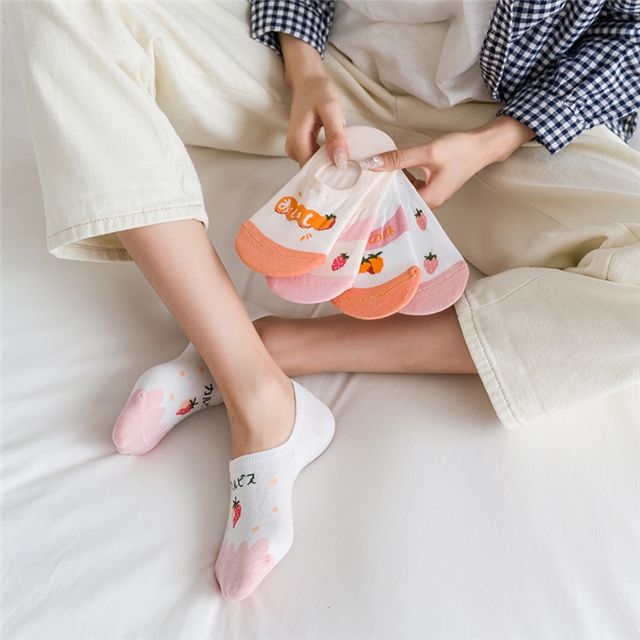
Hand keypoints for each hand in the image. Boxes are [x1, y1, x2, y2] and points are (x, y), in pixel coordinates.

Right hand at [279, 34, 347, 167]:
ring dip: (329, 165)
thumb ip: (335, 136)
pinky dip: (327, 158)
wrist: (308, 80)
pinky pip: (315, 158)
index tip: (347, 177)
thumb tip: (340, 161)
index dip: (329, 175)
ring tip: (347, 162)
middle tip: (351, 171)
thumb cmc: (318, 91)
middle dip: (330, 172)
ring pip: (314, 166)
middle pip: (312, 171)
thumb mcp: (331, 110)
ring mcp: (296, 147)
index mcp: (297, 141)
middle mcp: (293, 147)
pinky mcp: (302, 145)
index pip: (311, 171)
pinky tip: (339, 154)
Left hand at [361, 116, 535, 209]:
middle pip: (400, 203)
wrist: (483, 145)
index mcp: (429, 200)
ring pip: (405, 195)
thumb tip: (372, 163)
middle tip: (363, 186)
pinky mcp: (432, 188)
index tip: (363, 194)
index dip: (380, 200)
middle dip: (383, 194)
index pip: (397, 205)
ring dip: (392, 187)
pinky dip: (401, 181)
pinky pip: (411, 189)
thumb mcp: (426, 152)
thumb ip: (399, 159)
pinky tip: (392, 171)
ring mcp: (432, 196)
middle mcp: (430, 203)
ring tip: (373, 178)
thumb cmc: (459, 150)